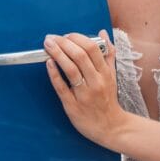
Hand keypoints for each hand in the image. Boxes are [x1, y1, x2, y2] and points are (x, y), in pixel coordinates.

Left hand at [43, 30, 120, 146]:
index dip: (77, 38)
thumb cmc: (108, 99)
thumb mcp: (112, 75)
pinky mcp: (73, 106)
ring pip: (71, 69)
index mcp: (105, 73)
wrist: (111, 127)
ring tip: (47, 45)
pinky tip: (48, 63)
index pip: (92, 48)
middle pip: (80, 56)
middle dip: (64, 43)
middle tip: (52, 37)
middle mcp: (96, 82)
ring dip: (57, 54)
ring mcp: (84, 94)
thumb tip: (102, 33)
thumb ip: (108, 53)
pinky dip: (54, 74)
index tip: (67, 35)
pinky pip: (62, 88)